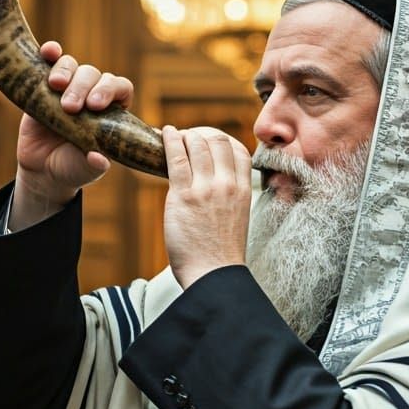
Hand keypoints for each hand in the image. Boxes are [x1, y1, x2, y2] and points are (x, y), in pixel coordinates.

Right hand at [10, 41, 133, 229]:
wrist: (43, 170)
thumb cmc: (73, 168)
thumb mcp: (86, 170)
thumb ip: (95, 164)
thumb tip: (100, 159)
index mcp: (112, 110)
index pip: (120, 88)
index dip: (110, 91)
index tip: (96, 105)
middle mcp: (92, 94)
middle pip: (94, 75)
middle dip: (83, 87)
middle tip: (71, 107)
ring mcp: (68, 87)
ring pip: (73, 65)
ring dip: (66, 72)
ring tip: (55, 87)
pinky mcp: (42, 85)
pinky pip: (48, 62)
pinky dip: (49, 53)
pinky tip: (48, 51)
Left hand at [162, 125, 252, 288]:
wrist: (214, 275)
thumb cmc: (221, 254)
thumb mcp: (237, 219)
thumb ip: (229, 198)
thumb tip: (213, 185)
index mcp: (243, 191)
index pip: (239, 149)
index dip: (222, 140)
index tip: (208, 141)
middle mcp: (228, 185)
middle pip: (218, 140)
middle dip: (201, 134)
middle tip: (187, 139)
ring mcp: (206, 188)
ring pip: (197, 143)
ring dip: (184, 135)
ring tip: (173, 137)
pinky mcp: (184, 196)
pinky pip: (177, 157)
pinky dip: (170, 139)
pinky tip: (164, 134)